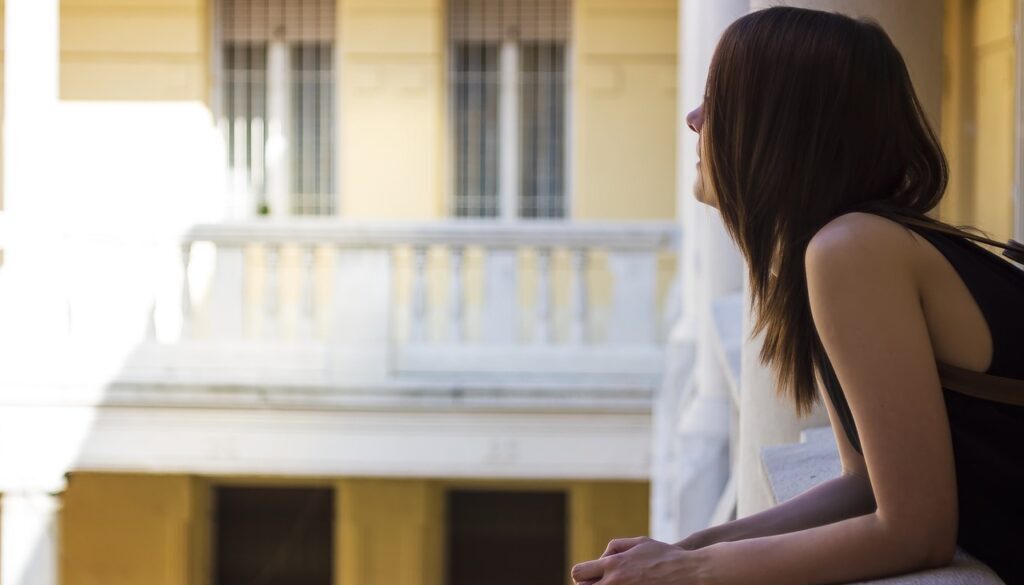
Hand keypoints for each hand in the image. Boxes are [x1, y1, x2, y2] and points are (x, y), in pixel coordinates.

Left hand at [571, 536, 704, 584]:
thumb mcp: (638, 542)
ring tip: (616, 583)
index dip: (581, 574)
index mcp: (613, 565)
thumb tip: (602, 559)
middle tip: (599, 582)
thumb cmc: (663, 555)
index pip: (578, 573)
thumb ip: (615, 548)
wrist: (686, 572)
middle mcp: (614, 582)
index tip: (589, 575)